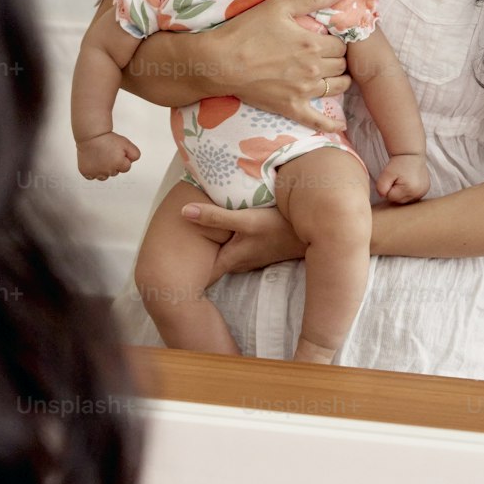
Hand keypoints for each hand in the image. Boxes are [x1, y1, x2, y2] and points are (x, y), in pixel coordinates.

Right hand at [76, 131, 140, 179]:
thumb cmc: (107, 138)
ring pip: (103, 176)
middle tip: (108, 153)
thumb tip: (132, 162)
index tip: (117, 153)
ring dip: (103, 170)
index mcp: (118, 163)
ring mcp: (96, 172)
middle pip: (115, 172)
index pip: (126, 168)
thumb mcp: (127, 143)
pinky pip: (91, 176)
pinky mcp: (86, 172)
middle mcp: (107, 170)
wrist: (91, 135)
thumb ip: (135, 154)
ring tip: (101, 158)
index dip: (123, 160)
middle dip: (113, 165)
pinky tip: (93, 162)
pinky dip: (92, 171)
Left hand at [175, 199, 307, 284]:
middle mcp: (241, 263)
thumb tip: (183, 212)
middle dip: (198, 257)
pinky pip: (240, 249)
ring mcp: (253, 257)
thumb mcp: (246, 220)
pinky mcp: (263, 249)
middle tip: (176, 247)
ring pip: (227, 254)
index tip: (167, 268)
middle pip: (214, 262)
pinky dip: (230, 242)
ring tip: (196, 238)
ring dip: (215, 248)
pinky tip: (228, 232)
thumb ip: (214, 218)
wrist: (316, 232)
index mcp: (232, 259)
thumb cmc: (279, 227)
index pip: (203, 271)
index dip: (186, 271)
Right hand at [208, 0, 351, 131]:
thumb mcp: (278, 6)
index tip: (330, 38)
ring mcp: (303, 91)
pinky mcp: (290, 108)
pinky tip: (338, 126)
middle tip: (328, 55)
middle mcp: (312, 68)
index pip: (341, 44)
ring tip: (332, 75)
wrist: (219, 62)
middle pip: (341, 65)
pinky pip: (317, 121)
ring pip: (337, 88)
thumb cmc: (246, 31)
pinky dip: (330, 124)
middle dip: (339, 58)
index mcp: (312, 43)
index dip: (337, 40)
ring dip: (340, 81)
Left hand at [375, 153, 429, 204]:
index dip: (388, 187)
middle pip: (399, 200)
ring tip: (403, 180)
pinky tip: (409, 182)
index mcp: (409, 190)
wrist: (412, 154)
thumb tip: (383, 196)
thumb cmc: (398, 163)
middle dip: (395, 191)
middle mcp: (418, 193)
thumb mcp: (386, 173)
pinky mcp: (425, 190)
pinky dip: (408, 191)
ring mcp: (423, 192)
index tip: (392, 178)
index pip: (391, 197)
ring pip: (405, 199)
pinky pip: (412, 196)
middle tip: (397, 178)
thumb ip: (381, 187)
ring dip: (401, 192)